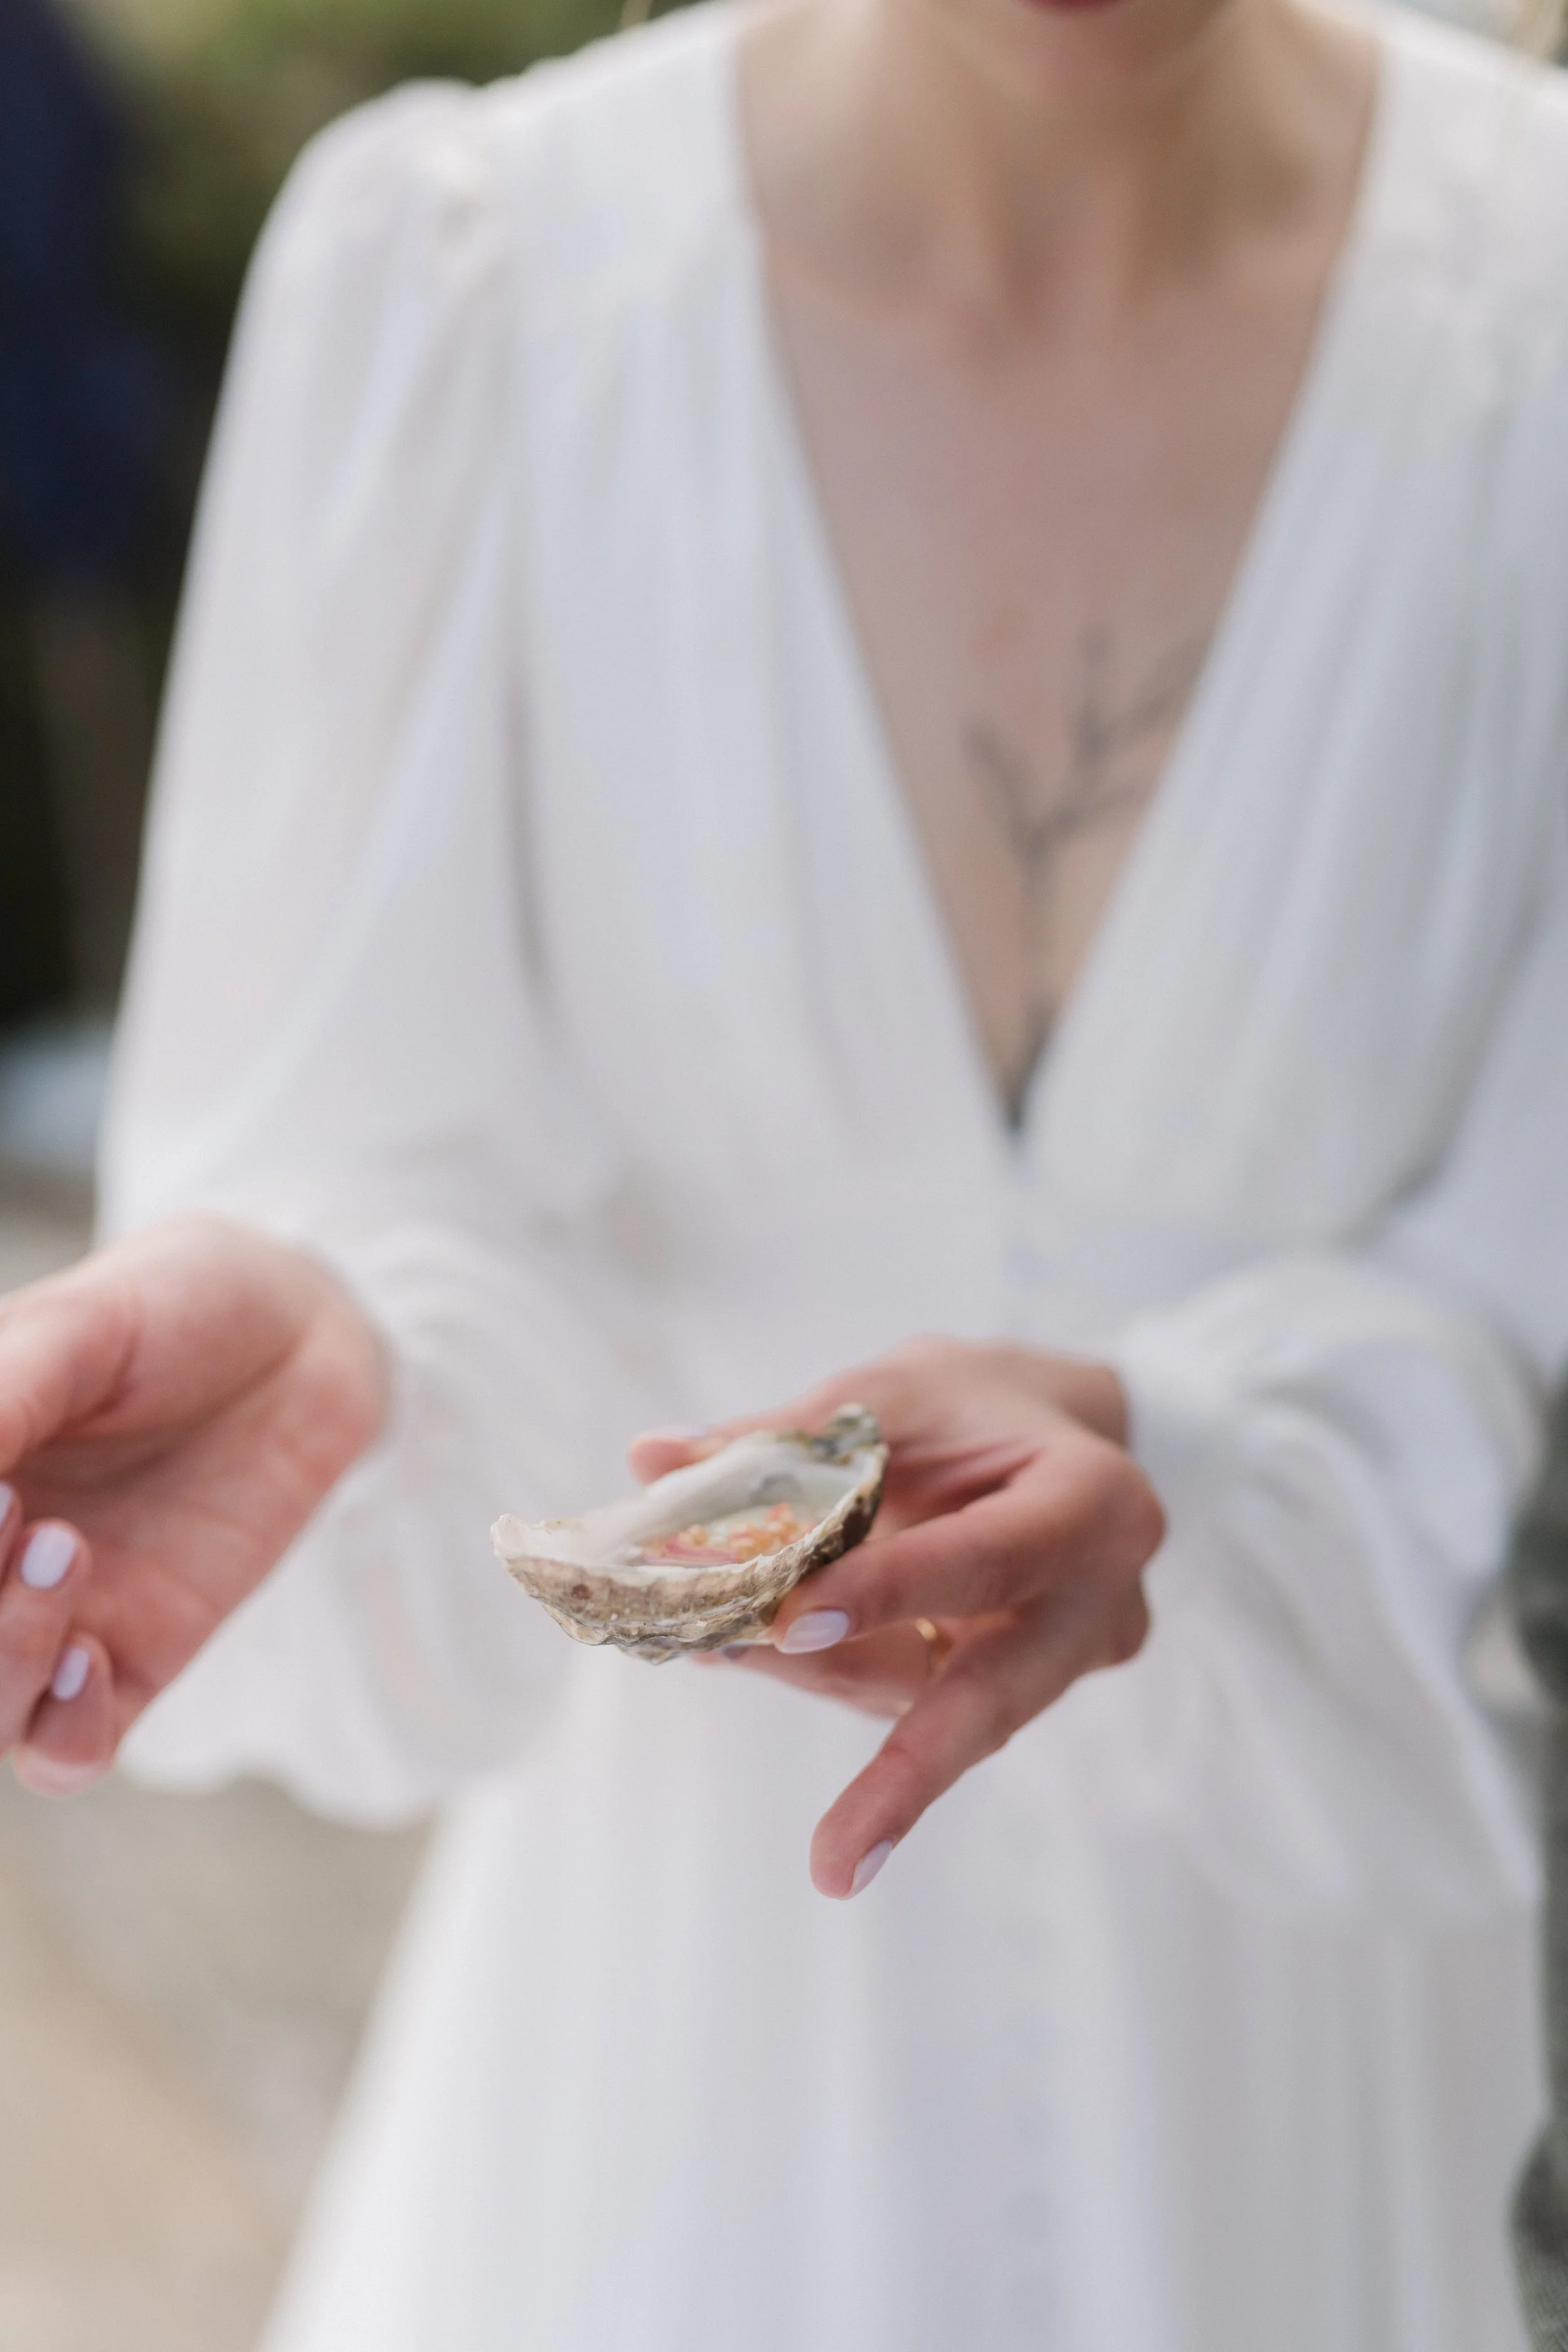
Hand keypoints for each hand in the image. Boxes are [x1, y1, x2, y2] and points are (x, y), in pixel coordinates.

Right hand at [0, 1215, 385, 1794]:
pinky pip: (69, 1753)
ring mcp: (51, 1620)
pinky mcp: (136, 1660)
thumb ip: (1, 1401)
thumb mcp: (73, 1330)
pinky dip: (62, 1730)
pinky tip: (92, 1657)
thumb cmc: (174, 1308)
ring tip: (63, 1546)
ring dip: (3, 1650)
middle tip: (7, 1506)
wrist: (304, 1330)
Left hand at [630, 1339, 1161, 1898]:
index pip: (988, 1558)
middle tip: (833, 1865)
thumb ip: (790, 1436)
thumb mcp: (895, 1393)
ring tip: (710, 1652)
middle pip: (994, 1697)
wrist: (1058, 1433)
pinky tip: (752, 1651)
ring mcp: (1066, 1663)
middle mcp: (1097, 1603)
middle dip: (906, 1776)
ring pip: (937, 1708)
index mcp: (1096, 1504)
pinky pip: (917, 1700)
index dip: (891, 1592)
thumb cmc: (977, 1404)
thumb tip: (653, 1458)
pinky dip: (831, 1675)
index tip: (792, 1623)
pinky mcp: (1020, 1693)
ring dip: (820, 1685)